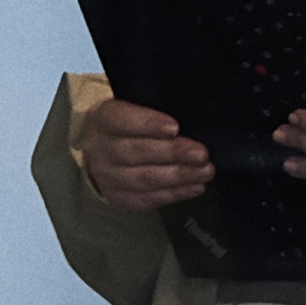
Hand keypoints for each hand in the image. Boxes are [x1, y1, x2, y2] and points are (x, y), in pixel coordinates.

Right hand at [77, 91, 214, 213]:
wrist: (103, 151)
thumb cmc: (129, 124)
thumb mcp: (133, 106)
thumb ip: (155, 108)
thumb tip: (189, 119)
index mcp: (102, 118)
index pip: (121, 120)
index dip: (148, 124)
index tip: (175, 127)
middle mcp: (100, 148)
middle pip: (136, 152)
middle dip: (173, 153)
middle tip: (201, 154)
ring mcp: (108, 176)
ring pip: (145, 179)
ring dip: (179, 176)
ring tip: (205, 171)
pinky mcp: (120, 197)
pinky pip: (149, 198)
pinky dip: (176, 193)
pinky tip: (195, 186)